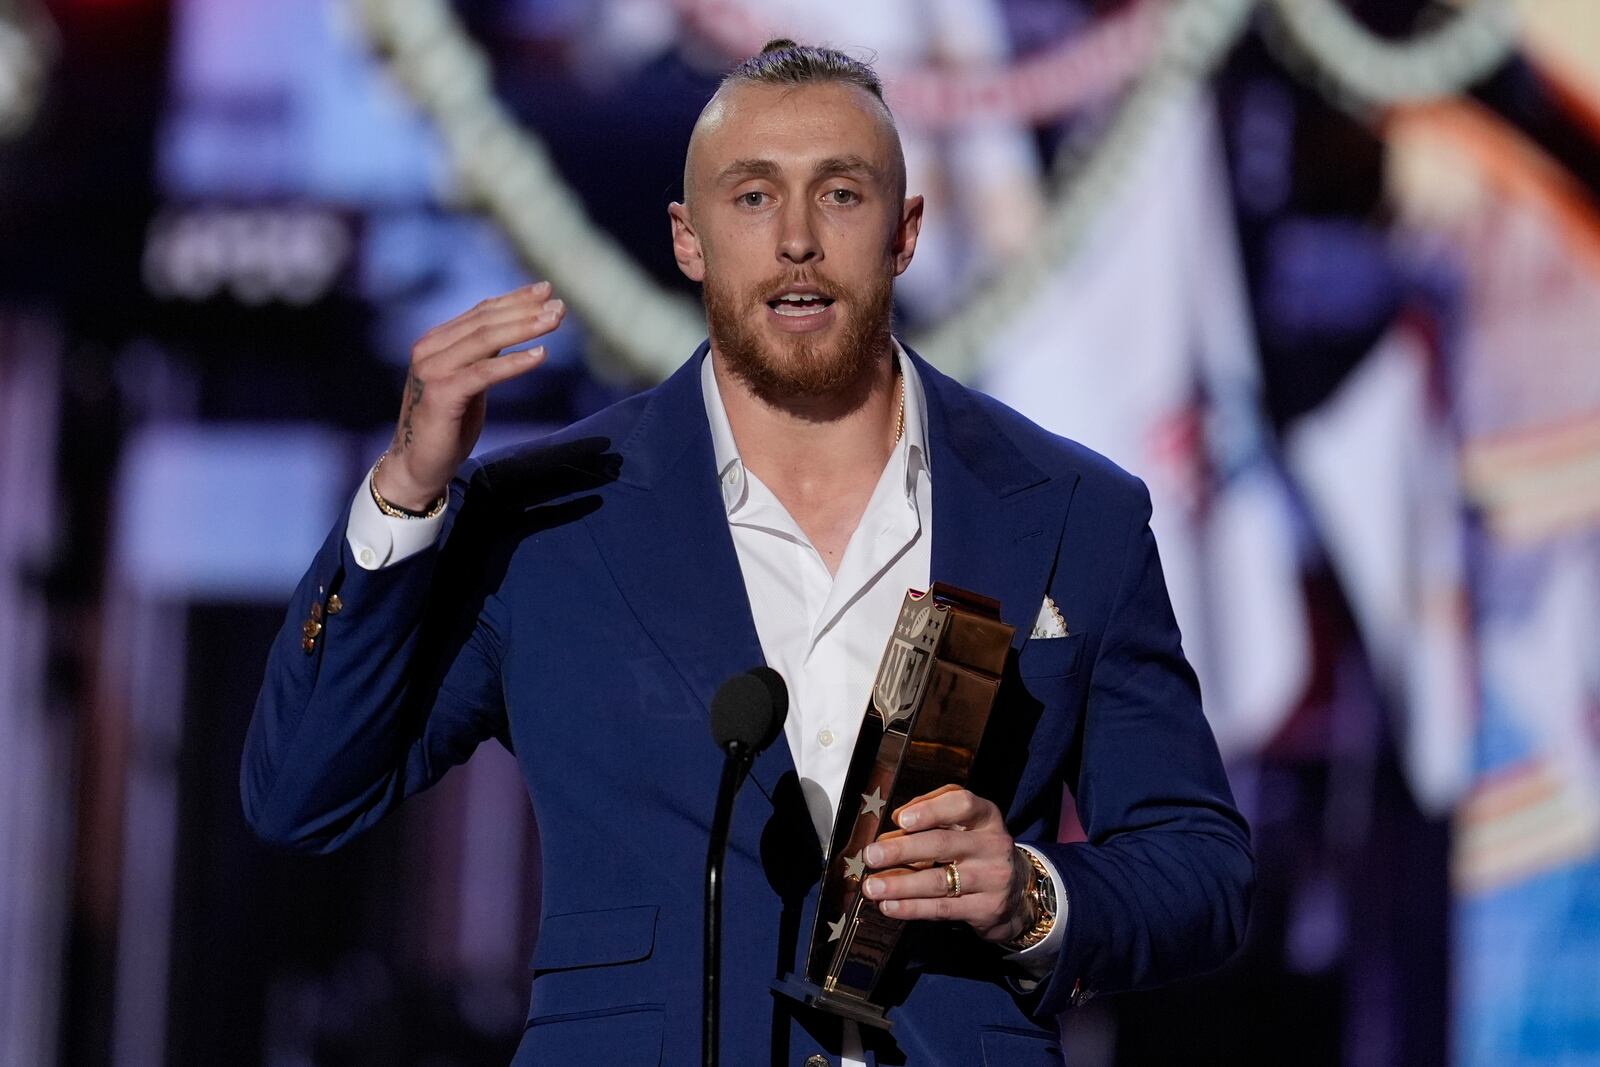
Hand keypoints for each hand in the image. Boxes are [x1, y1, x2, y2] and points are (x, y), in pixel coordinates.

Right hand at [375, 282, 566, 509]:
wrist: (417, 466)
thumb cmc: (447, 425)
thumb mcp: (468, 382)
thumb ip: (481, 356)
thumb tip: (515, 330)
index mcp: (436, 342)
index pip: (481, 313)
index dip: (514, 299)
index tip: (546, 290)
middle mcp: (430, 349)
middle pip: (485, 321)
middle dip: (525, 310)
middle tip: (559, 305)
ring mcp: (433, 370)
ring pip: (485, 340)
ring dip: (524, 328)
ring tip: (554, 321)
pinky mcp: (442, 394)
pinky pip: (484, 373)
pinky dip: (513, 363)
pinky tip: (540, 355)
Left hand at [860, 784, 1033, 943]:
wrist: (1017, 892)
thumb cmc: (977, 848)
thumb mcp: (966, 823)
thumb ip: (934, 811)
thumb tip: (896, 819)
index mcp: (986, 816)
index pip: (962, 804)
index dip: (930, 810)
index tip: (900, 820)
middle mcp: (993, 844)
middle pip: (943, 844)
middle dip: (902, 850)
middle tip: (871, 855)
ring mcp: (993, 878)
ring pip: (939, 881)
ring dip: (900, 885)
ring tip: (871, 886)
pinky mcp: (987, 908)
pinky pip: (942, 908)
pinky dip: (911, 908)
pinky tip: (889, 906)